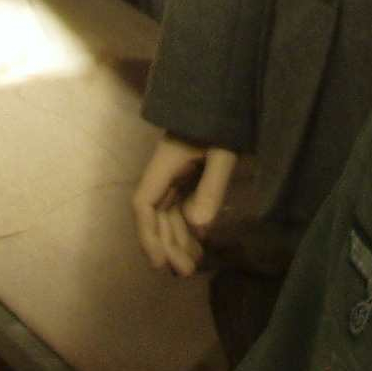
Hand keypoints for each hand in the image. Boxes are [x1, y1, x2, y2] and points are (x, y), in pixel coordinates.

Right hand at [133, 134, 237, 275]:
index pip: (143, 204)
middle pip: (157, 215)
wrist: (228, 97)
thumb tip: (199, 227)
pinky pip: (183, 206)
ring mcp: (177, 175)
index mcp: (163, 164)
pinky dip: (188, 227)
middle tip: (187, 273)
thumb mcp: (222, 152)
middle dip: (167, 245)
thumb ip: (211, 187)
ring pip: (170, 214)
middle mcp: (165, 172)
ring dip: (178, 240)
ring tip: (194, 266)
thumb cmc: (223, 120)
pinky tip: (200, 245)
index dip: (147, 236)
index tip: (158, 262)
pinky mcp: (190, 176)